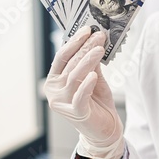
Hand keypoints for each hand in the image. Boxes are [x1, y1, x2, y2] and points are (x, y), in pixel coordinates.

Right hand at [43, 27, 124, 158]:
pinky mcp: (75, 112)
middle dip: (84, 48)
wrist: (105, 129)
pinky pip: (80, 95)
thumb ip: (90, 63)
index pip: (62, 57)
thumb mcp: (94, 78)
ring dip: (87, 60)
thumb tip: (94, 40)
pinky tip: (94, 75)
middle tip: (97, 35)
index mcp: (55, 80)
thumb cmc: (97, 102)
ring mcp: (62, 102)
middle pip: (69, 64)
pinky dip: (86, 84)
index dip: (74, 42)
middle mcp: (54, 91)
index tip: (87, 30)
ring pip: (74, 77)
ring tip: (99, 48)